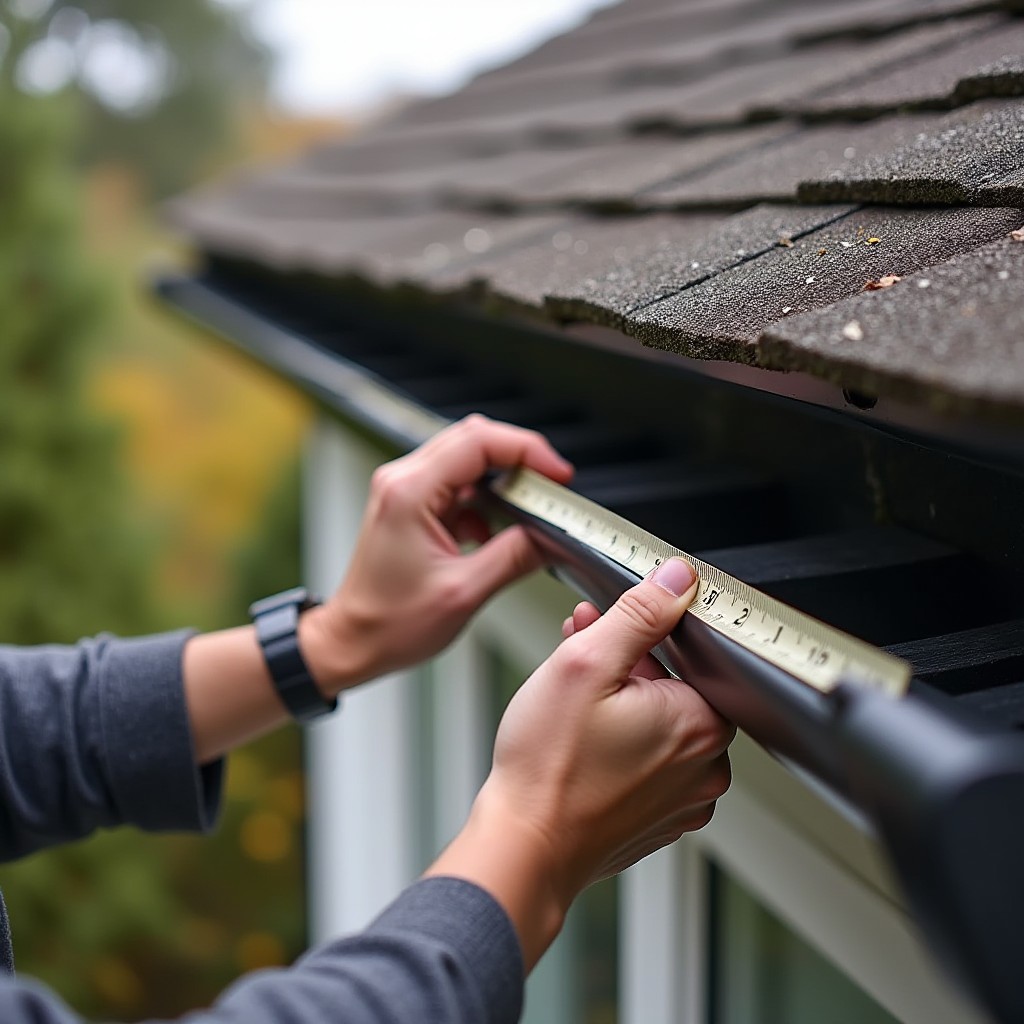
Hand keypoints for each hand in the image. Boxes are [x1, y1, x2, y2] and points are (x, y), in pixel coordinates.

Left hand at [300, 415, 573, 693]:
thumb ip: (515, 556)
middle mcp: (402, 481)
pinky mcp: (411, 506)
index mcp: (410, 493)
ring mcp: (404, 491)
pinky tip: (494, 532)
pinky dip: (485, 500)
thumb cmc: (389, 623)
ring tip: (527, 513)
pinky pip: (457, 484)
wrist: (353, 641)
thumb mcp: (465, 592)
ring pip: (467, 460)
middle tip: (550, 489)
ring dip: (502, 482)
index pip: (478, 442)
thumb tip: (551, 536)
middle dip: (519, 460)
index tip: (556, 474)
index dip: (526, 450)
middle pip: (474, 440)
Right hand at [427, 558, 734, 968]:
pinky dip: (619, 745)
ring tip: (569, 701)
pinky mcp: (658, 821)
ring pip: (657, 726)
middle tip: (577, 656)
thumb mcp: (587, 662)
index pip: (687, 656)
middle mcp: (705, 767)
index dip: (639, 637)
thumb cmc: (547, 766)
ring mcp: (683, 800)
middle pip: (672, 689)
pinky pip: (647, 765)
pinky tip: (579, 739)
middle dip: (624, 664)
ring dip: (620, 703)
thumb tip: (677, 579)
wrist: (523, 846)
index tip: (602, 633)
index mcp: (700, 723)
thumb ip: (639, 614)